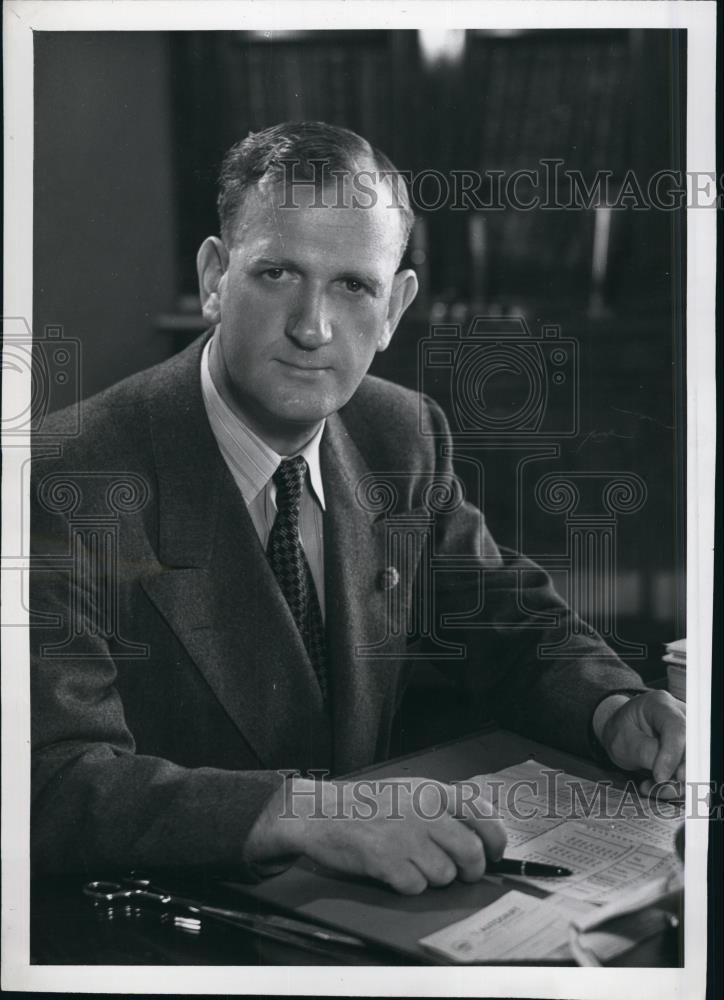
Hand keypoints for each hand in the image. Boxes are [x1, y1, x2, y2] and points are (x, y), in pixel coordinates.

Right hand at [244, 775, 506, 894]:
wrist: (321, 812)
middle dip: (471, 870)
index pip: (484, 814)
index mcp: (433, 790)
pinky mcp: (388, 861)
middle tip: (462, 872)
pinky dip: (409, 885)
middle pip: (472, 853)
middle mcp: (425, 810)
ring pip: (446, 875)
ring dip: (435, 878)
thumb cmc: (366, 804)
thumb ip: (443, 804)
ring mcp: (406, 836)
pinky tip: (395, 870)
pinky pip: (417, 887)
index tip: (495, 853)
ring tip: (415, 864)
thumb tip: (480, 829)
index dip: (496, 840)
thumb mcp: (410, 789)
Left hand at [599, 690, 685, 796]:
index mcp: (659, 704)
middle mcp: (680, 715)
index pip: (677, 727)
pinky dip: (674, 786)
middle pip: (692, 747)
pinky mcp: (690, 751)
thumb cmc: (621, 731)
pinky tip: (654, 786)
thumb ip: (646, 753)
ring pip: (695, 764)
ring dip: (674, 784)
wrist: (620, 733)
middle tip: (657, 785)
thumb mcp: (623, 741)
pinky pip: (691, 773)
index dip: (672, 754)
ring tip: (648, 787)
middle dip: (677, 774)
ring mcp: (688, 733)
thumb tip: (669, 772)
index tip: (659, 776)